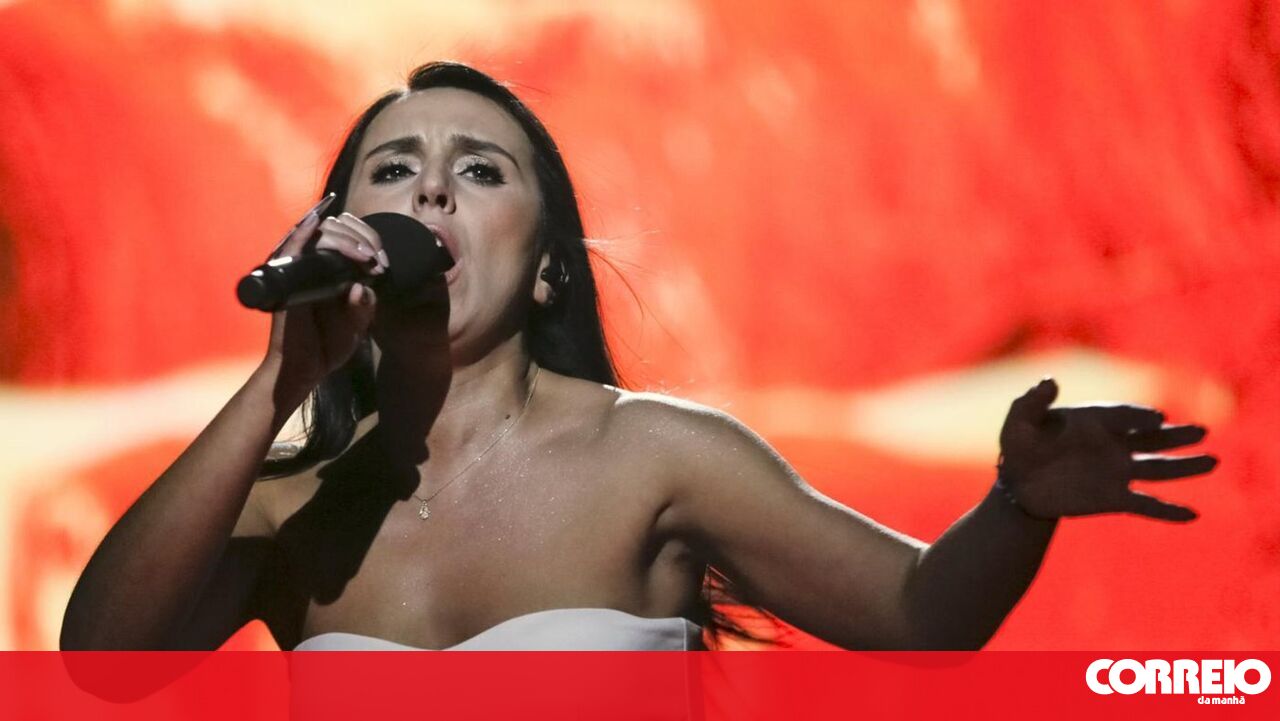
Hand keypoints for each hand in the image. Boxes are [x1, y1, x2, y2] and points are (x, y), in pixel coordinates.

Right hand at [264, 208, 388, 391]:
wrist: (302, 370)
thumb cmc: (327, 346)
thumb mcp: (356, 326)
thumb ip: (364, 307)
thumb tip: (359, 287)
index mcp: (334, 273)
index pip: (350, 237)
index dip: (369, 240)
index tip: (383, 261)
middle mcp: (315, 266)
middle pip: (335, 230)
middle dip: (362, 238)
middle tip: (375, 259)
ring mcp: (298, 270)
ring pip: (319, 235)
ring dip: (345, 239)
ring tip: (364, 255)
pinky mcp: (284, 279)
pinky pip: (290, 249)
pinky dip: (302, 233)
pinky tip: (316, 222)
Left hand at [997, 378, 1216, 521]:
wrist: (1020, 484)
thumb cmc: (1020, 446)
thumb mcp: (1018, 422)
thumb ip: (1031, 402)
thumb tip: (1049, 381)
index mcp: (1095, 421)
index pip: (1124, 416)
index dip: (1139, 416)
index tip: (1156, 419)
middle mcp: (1114, 444)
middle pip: (1152, 438)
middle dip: (1176, 435)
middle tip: (1202, 431)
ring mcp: (1117, 471)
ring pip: (1158, 467)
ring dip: (1185, 466)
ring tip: (1213, 461)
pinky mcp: (1115, 498)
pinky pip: (1146, 504)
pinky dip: (1167, 510)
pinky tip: (1192, 514)